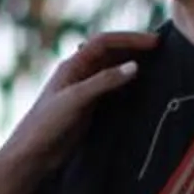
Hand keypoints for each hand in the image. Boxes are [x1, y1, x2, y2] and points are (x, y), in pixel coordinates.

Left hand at [0, 30, 157, 178]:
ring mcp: (84, 90)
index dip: (130, 39)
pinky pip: (112, 88)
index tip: (155, 42)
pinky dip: (127, 84)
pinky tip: (142, 88)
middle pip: (111, 52)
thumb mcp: (76, 99)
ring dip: (132, 64)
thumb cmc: (47, 124)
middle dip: (134, 48)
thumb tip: (135, 66)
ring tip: (157, 65)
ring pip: (112, 69)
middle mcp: (79, 73)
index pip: (105, 42)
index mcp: (73, 65)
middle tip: (161, 50)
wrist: (32, 154)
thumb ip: (104, 82)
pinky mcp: (88, 107)